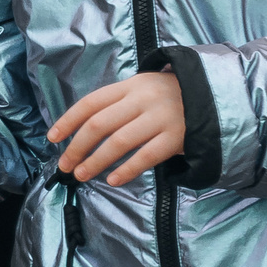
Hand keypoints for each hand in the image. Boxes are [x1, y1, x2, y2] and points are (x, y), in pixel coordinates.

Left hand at [48, 72, 185, 185]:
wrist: (214, 96)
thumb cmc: (169, 96)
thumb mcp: (143, 89)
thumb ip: (117, 104)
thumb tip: (82, 131)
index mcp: (130, 86)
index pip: (90, 103)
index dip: (68, 121)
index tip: (53, 138)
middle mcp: (142, 99)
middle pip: (99, 125)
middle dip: (77, 147)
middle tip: (65, 165)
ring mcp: (160, 118)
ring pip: (119, 142)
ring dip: (96, 161)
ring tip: (82, 175)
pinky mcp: (176, 137)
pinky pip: (146, 157)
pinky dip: (126, 170)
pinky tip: (113, 180)